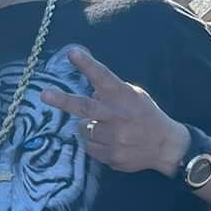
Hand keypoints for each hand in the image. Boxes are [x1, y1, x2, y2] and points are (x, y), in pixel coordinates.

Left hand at [41, 46, 189, 175]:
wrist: (166, 146)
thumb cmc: (146, 115)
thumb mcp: (134, 96)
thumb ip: (112, 91)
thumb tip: (89, 90)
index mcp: (124, 96)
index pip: (103, 77)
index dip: (87, 65)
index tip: (72, 53)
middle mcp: (118, 116)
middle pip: (85, 107)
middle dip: (63, 100)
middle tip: (45, 94)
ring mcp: (114, 138)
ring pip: (83, 128)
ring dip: (88, 126)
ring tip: (107, 127)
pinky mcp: (111, 156)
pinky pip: (90, 147)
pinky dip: (95, 142)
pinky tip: (111, 141)